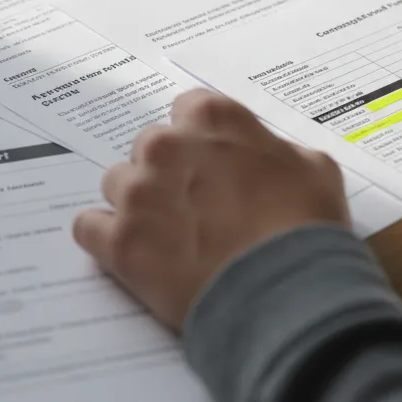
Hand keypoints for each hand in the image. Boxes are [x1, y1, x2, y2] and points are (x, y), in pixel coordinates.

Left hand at [73, 90, 349, 330]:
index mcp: (212, 118)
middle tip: (197, 203)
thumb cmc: (307, 224)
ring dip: (140, 202)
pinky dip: (107, 237)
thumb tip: (262, 157)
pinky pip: (89, 227)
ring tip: (170, 234)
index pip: (187, 108)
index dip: (203, 138)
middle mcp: (167, 146)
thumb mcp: (313, 166)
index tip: (214, 160)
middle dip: (170, 170)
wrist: (288, 293)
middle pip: (150, 146)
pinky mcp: (119, 244)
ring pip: (118, 184)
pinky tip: (134, 252)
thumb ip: (273, 149)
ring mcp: (138, 194)